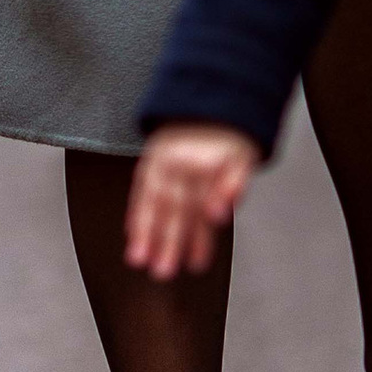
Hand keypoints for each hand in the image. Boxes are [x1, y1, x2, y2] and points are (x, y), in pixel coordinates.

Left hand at [124, 126, 262, 280]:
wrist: (218, 99)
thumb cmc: (186, 140)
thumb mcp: (161, 160)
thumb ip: (151, 199)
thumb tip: (134, 238)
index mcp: (158, 160)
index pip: (148, 199)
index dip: (143, 229)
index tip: (138, 259)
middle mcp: (181, 158)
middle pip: (173, 203)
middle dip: (168, 240)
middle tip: (163, 271)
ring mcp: (209, 154)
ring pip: (202, 196)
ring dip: (198, 232)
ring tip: (195, 262)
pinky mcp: (237, 152)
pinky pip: (233, 174)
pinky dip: (228, 192)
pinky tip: (222, 214)